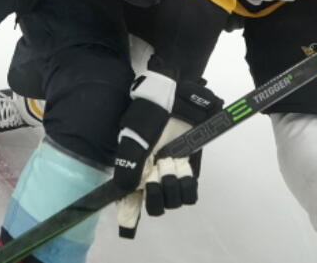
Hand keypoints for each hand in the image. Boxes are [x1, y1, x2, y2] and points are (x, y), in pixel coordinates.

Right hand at [115, 69, 221, 238]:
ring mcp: (172, 173)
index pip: (130, 200)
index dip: (130, 212)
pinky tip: (182, 170)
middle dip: (155, 196)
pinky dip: (187, 186)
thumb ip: (128, 163)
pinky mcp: (191, 169)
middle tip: (155, 176)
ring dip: (171, 188)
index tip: (129, 221)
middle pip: (155, 206)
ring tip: (170, 167)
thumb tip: (125, 189)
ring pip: (173, 201)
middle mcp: (152, 175)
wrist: (175, 95)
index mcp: (134, 169)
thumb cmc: (150, 112)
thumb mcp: (134, 135)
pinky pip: (191, 192)